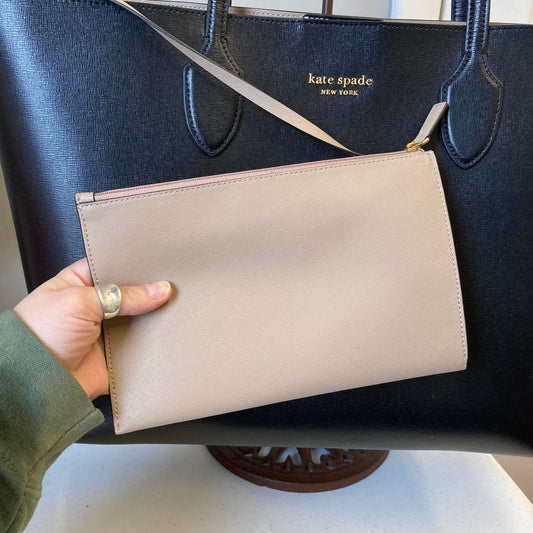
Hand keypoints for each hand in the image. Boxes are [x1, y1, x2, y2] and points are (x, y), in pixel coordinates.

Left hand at [13, 258, 171, 399]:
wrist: (36, 383)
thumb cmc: (40, 335)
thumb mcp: (80, 301)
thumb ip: (123, 294)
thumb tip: (159, 289)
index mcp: (81, 283)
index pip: (115, 265)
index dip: (136, 264)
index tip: (161, 262)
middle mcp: (97, 305)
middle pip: (133, 293)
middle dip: (151, 291)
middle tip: (171, 286)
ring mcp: (109, 330)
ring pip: (142, 319)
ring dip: (155, 316)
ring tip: (174, 308)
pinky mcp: (118, 354)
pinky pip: (144, 345)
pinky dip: (155, 341)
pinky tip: (167, 331)